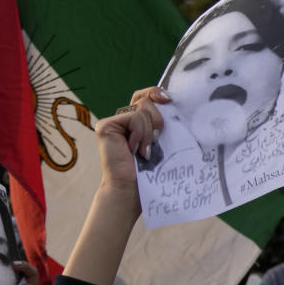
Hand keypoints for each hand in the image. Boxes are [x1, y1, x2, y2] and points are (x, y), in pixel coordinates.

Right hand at [64, 87, 167, 284]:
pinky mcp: (106, 126)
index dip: (156, 93)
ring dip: (149, 131)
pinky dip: (140, 133)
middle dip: (157, 117)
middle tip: (158, 137)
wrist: (133, 191)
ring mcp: (113, 122)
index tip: (169, 100)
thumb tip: (177, 105)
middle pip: (145, 99)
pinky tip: (136, 150)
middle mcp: (123, 120)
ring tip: (145, 151)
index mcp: (136, 122)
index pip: (146, 96)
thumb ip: (165, 124)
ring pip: (141, 109)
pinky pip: (133, 117)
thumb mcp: (163, 144)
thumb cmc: (152, 174)